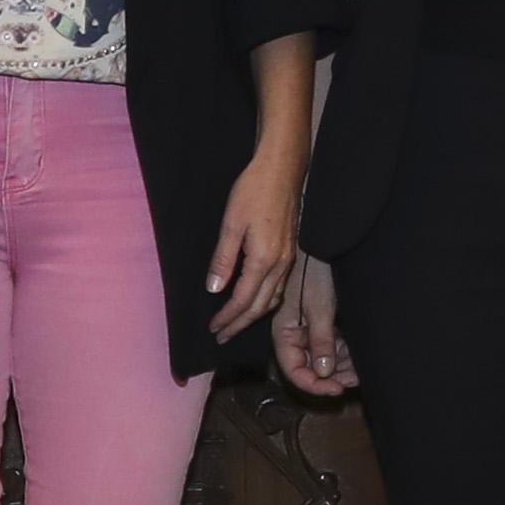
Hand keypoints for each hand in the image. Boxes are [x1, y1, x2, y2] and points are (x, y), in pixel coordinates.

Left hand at [203, 135, 304, 340]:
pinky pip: (279, 286)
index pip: (243, 300)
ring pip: (272, 299)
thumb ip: (223, 259)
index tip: (213, 328)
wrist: (282, 169)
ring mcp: (289, 259)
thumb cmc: (254, 190)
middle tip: (222, 335)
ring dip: (253, 315)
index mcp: (264, 260)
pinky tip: (255, 299)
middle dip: (240, 324)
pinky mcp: (291, 252)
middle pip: (260, 307)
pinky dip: (265, 300)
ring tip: (236, 323)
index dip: (227, 317)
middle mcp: (281, 265)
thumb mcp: (231, 224)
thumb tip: (213, 289)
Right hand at [274, 252, 355, 397]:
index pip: (294, 371)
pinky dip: (343, 353)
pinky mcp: (321, 321)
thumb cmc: (312, 271)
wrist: (321, 243)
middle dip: (331, 378)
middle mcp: (293, 335)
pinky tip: (357, 357)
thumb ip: (321, 342)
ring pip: (323, 359)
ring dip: (340, 367)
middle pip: (309, 368)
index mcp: (284, 333)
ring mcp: (307, 329)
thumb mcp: (319, 308)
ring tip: (360, 370)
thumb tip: (324, 374)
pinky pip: (331, 345)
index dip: (314, 385)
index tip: (337, 389)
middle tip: (355, 380)